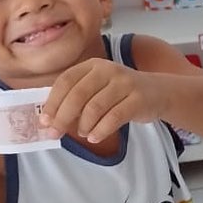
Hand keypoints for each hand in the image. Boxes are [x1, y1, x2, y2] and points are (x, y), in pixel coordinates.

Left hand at [41, 58, 165, 142]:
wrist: (158, 92)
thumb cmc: (120, 93)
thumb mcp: (98, 88)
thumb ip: (76, 98)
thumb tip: (49, 120)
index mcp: (93, 65)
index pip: (66, 81)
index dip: (53, 102)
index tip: (44, 120)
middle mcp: (108, 70)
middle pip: (78, 95)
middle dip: (63, 117)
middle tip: (55, 133)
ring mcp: (125, 83)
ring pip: (95, 108)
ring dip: (84, 125)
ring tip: (84, 133)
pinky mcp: (138, 99)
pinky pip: (113, 118)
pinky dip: (101, 130)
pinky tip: (95, 137)